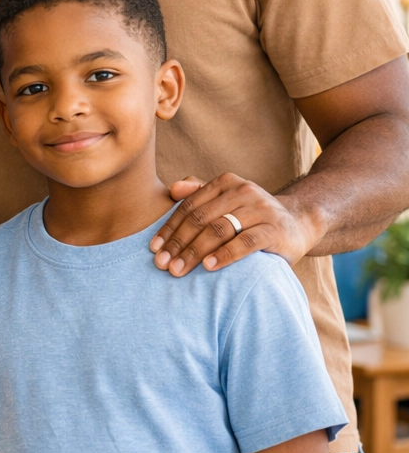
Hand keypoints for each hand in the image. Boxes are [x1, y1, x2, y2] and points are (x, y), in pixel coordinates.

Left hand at [149, 173, 315, 275]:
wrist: (299, 223)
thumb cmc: (251, 215)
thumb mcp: (226, 201)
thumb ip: (199, 193)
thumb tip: (172, 190)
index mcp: (225, 183)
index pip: (189, 207)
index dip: (169, 228)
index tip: (153, 249)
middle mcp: (243, 191)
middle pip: (201, 219)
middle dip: (178, 243)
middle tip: (162, 264)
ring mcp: (261, 209)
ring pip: (219, 230)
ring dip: (195, 251)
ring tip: (178, 269)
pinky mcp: (276, 230)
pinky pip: (246, 242)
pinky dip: (225, 255)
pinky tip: (209, 266)